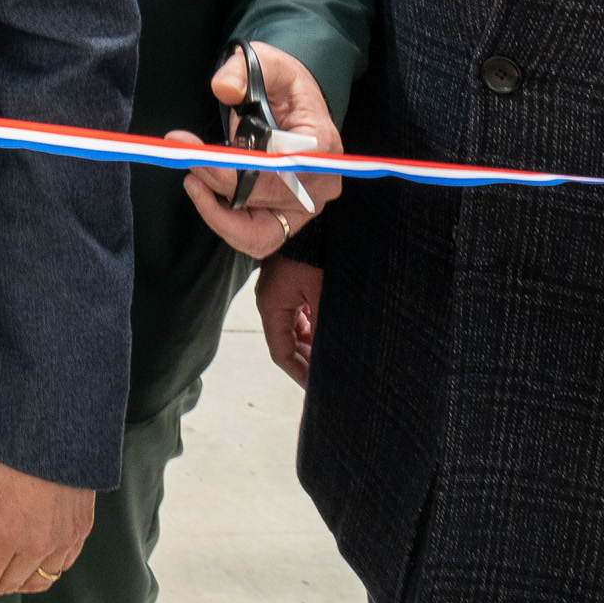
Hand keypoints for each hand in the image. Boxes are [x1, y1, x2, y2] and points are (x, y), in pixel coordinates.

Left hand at [0, 453, 94, 601]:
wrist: (56, 428)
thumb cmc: (10, 451)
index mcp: (6, 534)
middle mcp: (37, 544)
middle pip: (8, 585)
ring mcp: (63, 540)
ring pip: (38, 583)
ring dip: (15, 584)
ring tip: (0, 574)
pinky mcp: (80, 531)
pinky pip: (61, 567)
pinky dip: (43, 572)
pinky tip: (29, 561)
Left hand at [175, 42, 341, 257]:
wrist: (296, 103)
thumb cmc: (284, 85)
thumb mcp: (266, 62)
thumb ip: (241, 69)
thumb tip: (224, 88)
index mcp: (321, 146)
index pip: (275, 171)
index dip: (232, 170)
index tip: (197, 154)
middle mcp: (320, 185)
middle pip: (262, 200)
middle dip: (217, 182)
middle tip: (188, 159)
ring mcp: (306, 208)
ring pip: (257, 233)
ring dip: (218, 212)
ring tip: (194, 180)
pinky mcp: (289, 220)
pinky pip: (255, 239)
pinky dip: (226, 223)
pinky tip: (205, 195)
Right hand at [257, 254, 320, 385]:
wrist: (309, 213)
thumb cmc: (316, 252)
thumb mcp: (322, 293)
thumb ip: (323, 327)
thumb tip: (330, 358)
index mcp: (271, 305)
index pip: (281, 352)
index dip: (299, 373)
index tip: (317, 388)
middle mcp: (270, 300)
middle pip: (286, 342)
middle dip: (307, 361)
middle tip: (329, 376)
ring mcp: (280, 289)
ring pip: (293, 327)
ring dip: (311, 343)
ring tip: (333, 357)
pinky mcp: (290, 279)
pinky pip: (298, 311)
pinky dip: (312, 325)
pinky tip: (328, 330)